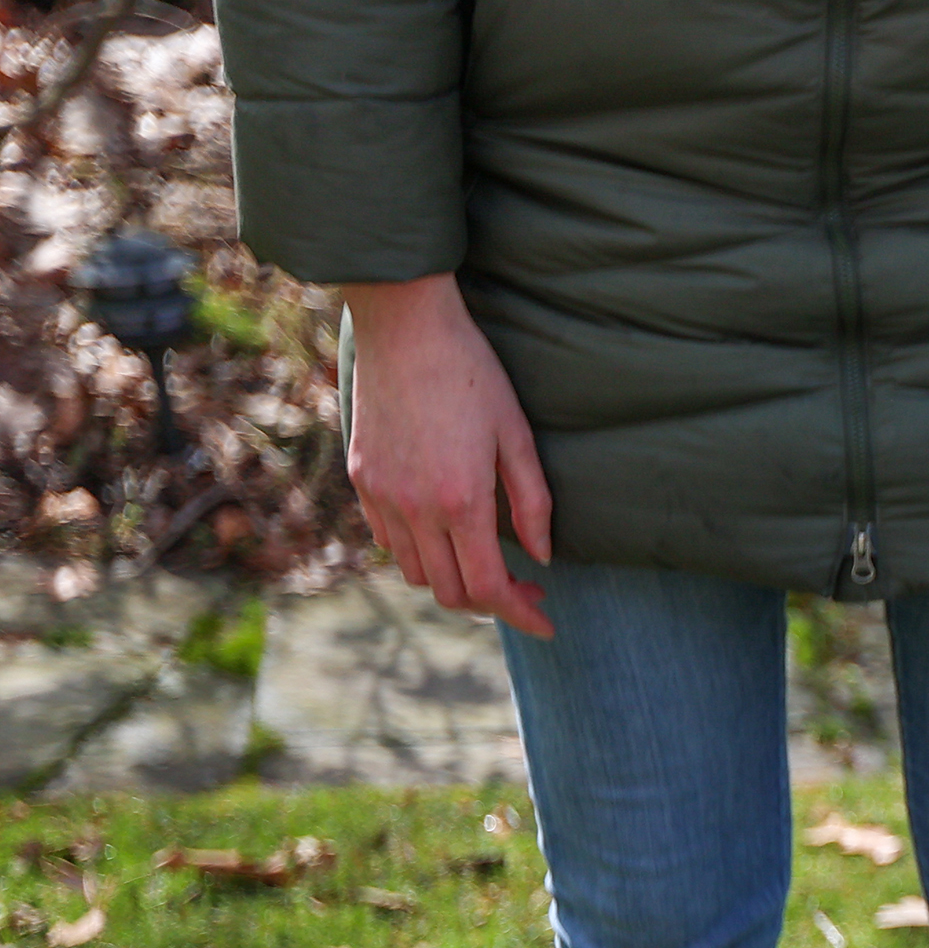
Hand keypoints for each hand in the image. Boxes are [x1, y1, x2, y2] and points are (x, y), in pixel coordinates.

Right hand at [341, 274, 555, 638]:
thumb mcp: (518, 436)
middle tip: (526, 588)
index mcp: (462, 501)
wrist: (405, 325)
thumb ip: (533, 504)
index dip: (520, 615)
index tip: (546, 622)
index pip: (488, 588)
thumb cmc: (473, 373)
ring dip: (452, 580)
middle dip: (492, 602)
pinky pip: (388, 540)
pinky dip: (420, 552)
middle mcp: (415, 508)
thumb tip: (542, 558)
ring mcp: (382, 495)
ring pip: (415, 573)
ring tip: (486, 561)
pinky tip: (446, 533)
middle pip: (450, 592)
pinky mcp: (362, 478)